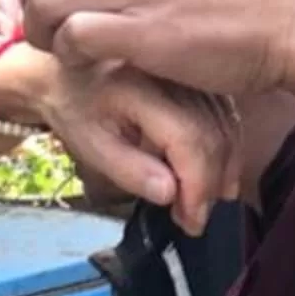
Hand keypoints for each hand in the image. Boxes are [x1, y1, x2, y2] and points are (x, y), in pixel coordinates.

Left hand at [0, 44, 239, 236]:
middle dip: (209, 185)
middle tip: (192, 221)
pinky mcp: (198, 81)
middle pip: (213, 136)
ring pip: (226, 128)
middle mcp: (173, 75)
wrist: (68, 74)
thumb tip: (171, 194)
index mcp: (141, 88)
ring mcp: (189, 75)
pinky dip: (223, 152)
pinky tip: (210, 178)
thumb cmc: (75, 111)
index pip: (188, 138)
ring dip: (221, 173)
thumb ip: (130, 171)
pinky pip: (225, 119)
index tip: (191, 221)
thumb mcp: (92, 148)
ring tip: (199, 205)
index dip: (197, 184)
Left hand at [22, 0, 294, 107]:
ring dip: (48, 36)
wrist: (291, 24)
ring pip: (42, 2)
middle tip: (63, 43)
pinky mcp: (143, 26)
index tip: (65, 19)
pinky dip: (72, 56)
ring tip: (77, 55)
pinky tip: (97, 66)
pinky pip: (71, 35)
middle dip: (37, 15)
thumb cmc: (238, 2)